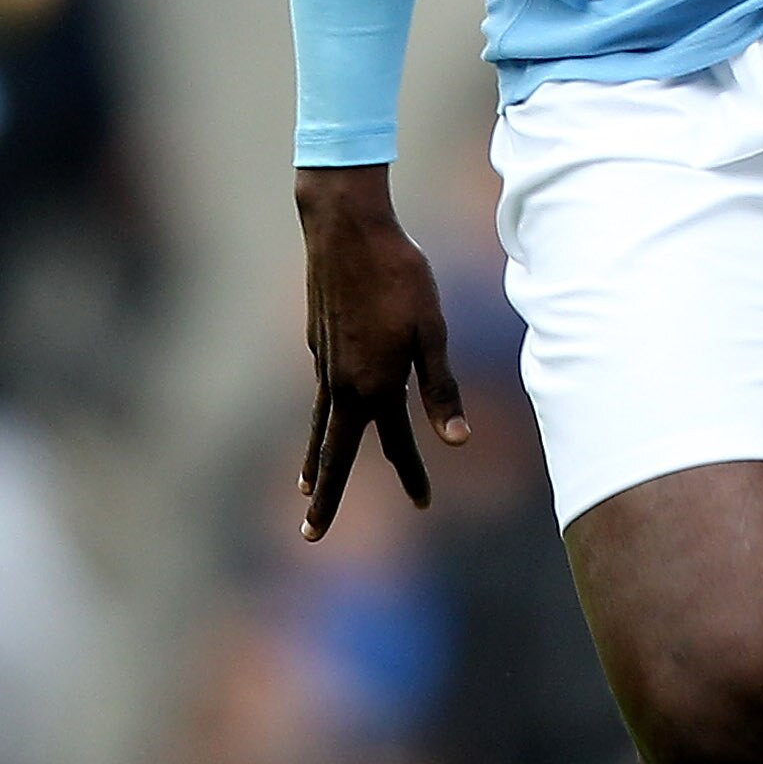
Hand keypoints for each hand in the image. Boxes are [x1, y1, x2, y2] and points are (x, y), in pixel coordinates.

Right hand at [295, 165, 467, 540]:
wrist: (345, 228)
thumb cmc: (400, 276)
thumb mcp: (433, 331)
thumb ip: (441, 389)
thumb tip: (457, 441)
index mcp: (374, 385)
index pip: (394, 444)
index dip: (412, 475)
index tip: (424, 504)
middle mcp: (341, 383)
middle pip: (333, 451)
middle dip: (325, 495)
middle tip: (312, 535)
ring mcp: (322, 362)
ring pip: (318, 423)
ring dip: (314, 458)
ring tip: (305, 485)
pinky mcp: (316, 340)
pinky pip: (320, 388)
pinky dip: (320, 413)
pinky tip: (328, 406)